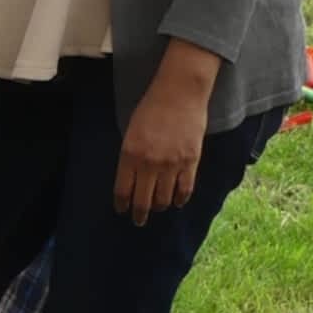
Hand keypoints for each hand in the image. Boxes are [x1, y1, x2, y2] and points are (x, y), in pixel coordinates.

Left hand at [114, 60, 212, 224]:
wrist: (180, 92)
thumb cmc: (152, 108)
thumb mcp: (131, 132)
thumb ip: (130, 157)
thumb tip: (132, 180)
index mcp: (129, 155)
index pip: (123, 191)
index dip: (122, 205)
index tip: (122, 210)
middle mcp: (149, 164)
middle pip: (142, 201)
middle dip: (139, 214)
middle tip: (138, 220)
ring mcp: (171, 164)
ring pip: (164, 199)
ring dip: (159, 207)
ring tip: (158, 208)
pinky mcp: (191, 162)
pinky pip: (184, 190)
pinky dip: (179, 199)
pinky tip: (176, 201)